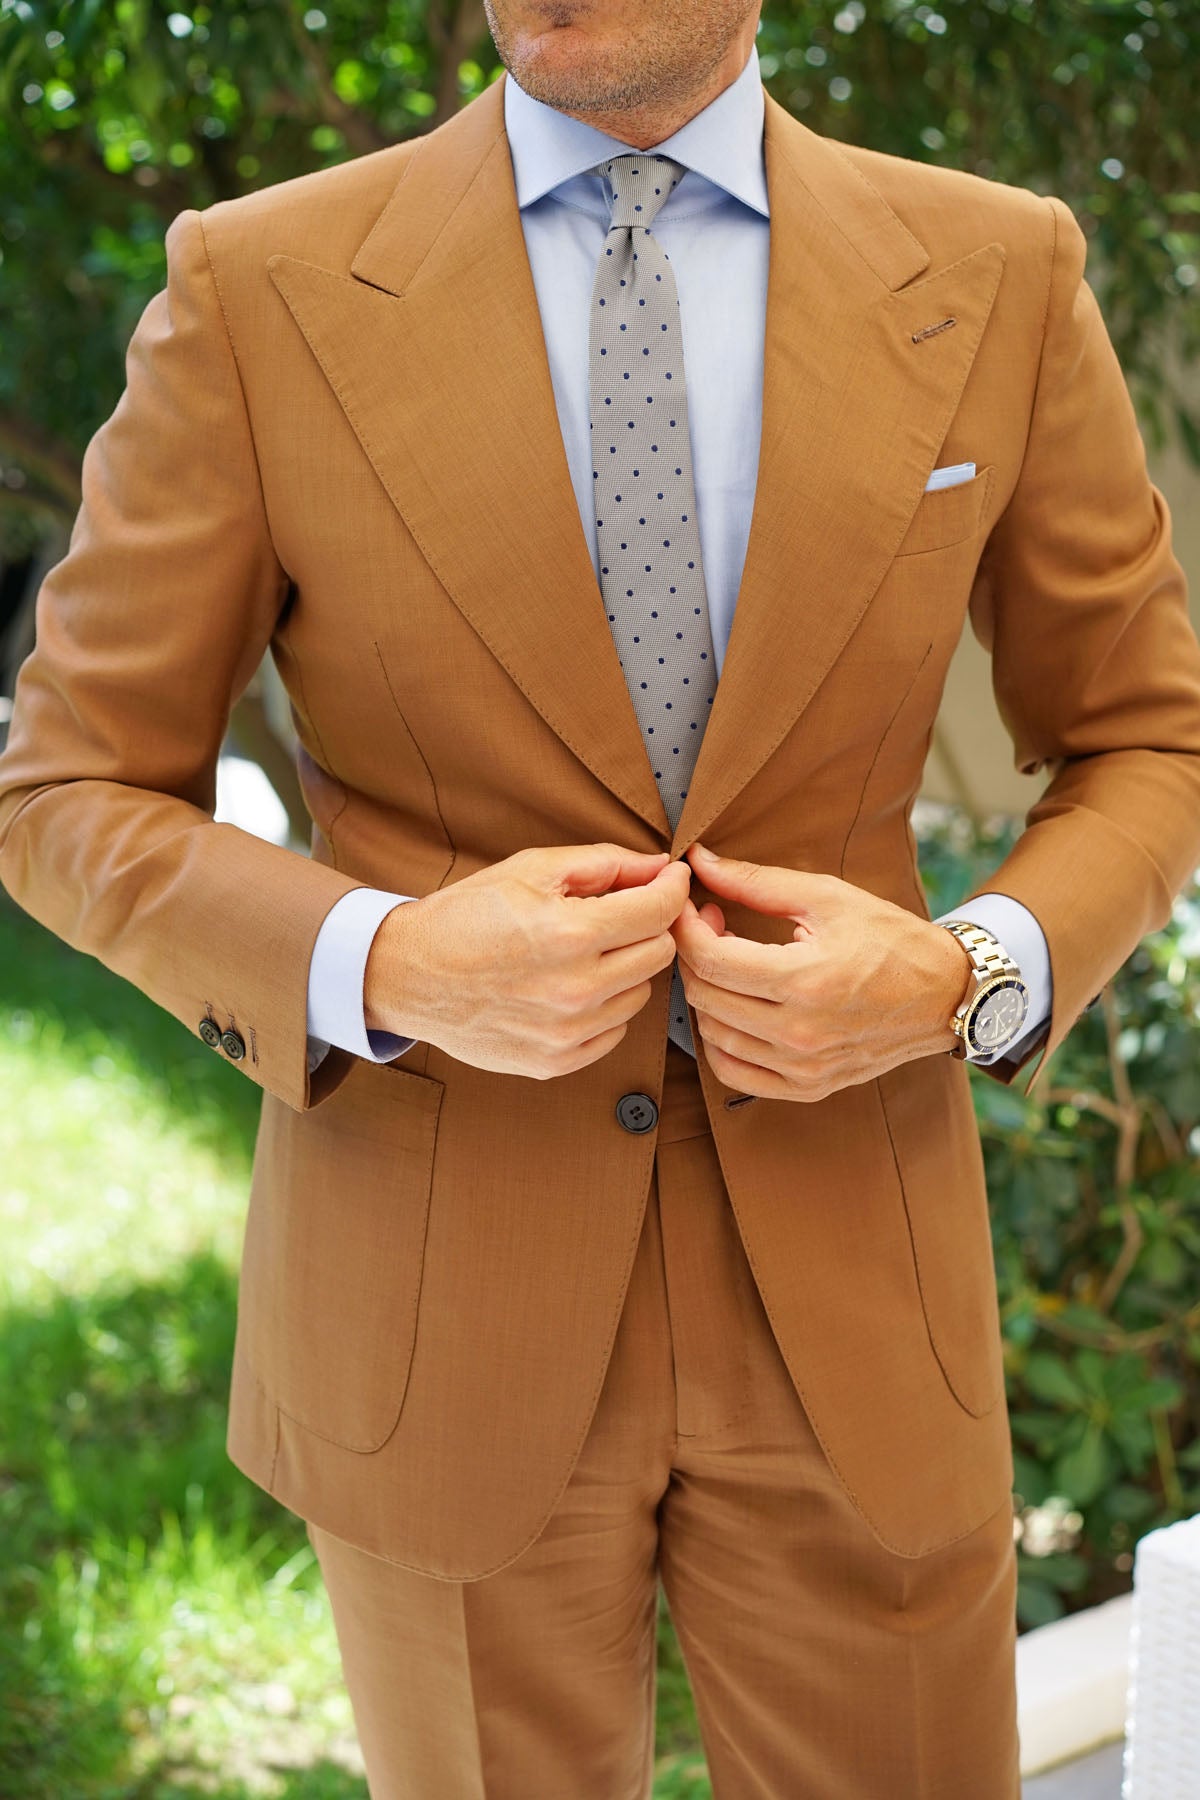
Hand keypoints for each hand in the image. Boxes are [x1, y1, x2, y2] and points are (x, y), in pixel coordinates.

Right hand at [364, 843, 690, 1078]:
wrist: (407, 975)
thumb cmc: (468, 915)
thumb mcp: (532, 869)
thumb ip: (606, 864)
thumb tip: (662, 867)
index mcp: (570, 933)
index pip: (660, 911)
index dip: (673, 887)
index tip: (671, 879)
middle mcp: (574, 989)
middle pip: (659, 954)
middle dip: (647, 927)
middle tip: (620, 914)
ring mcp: (566, 1032)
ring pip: (641, 994)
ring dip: (624, 969)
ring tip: (582, 953)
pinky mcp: (555, 1062)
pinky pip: (614, 1031)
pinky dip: (603, 1008)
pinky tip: (567, 987)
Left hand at [671, 843, 970, 1101]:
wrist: (945, 995)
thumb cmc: (890, 939)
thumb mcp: (827, 897)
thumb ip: (756, 882)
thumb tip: (698, 861)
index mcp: (806, 980)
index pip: (709, 959)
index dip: (685, 926)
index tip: (690, 905)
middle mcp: (801, 1033)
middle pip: (704, 996)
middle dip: (693, 954)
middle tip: (713, 925)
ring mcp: (803, 1067)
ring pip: (712, 1034)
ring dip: (705, 994)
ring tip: (729, 962)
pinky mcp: (808, 1087)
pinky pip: (733, 1072)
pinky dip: (719, 1041)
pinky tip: (734, 1008)